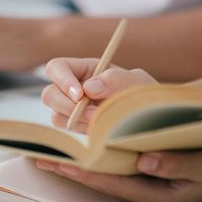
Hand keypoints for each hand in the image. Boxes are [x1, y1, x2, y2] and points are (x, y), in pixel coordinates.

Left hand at [36, 148, 201, 201]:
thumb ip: (176, 162)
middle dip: (73, 168)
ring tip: (59, 151)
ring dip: (86, 163)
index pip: (109, 180)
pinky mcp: (158, 180)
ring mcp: (154, 188)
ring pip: (111, 174)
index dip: (78, 170)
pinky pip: (125, 169)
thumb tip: (143, 157)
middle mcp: (150, 195)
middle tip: (42, 155)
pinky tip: (94, 148)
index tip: (51, 160)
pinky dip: (106, 158)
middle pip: (103, 179)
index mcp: (158, 195)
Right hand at [41, 58, 156, 132]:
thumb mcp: (137, 81)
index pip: (57, 67)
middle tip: (92, 115)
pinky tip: (98, 131)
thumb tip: (89, 88)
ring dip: (76, 122)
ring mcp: (72, 111)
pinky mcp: (76, 129)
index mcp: (84, 70)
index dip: (62, 79)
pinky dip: (80, 133)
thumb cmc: (144, 94)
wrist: (151, 120)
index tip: (79, 94)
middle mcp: (73, 89)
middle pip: (49, 94)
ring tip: (101, 122)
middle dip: (67, 106)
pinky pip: (66, 134)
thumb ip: (116, 79)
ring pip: (55, 115)